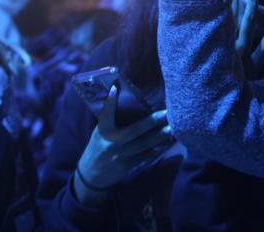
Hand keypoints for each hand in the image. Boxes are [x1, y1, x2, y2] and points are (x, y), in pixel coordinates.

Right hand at [74, 86, 171, 205]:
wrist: (91, 175)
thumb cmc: (99, 147)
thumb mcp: (100, 133)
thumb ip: (111, 121)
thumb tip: (128, 103)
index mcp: (102, 131)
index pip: (105, 114)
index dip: (110, 102)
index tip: (116, 88)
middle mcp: (111, 142)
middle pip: (133, 131)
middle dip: (151, 122)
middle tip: (166, 113)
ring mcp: (119, 156)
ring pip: (142, 145)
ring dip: (158, 136)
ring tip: (172, 128)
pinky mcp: (126, 166)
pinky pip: (144, 156)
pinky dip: (155, 149)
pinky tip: (166, 143)